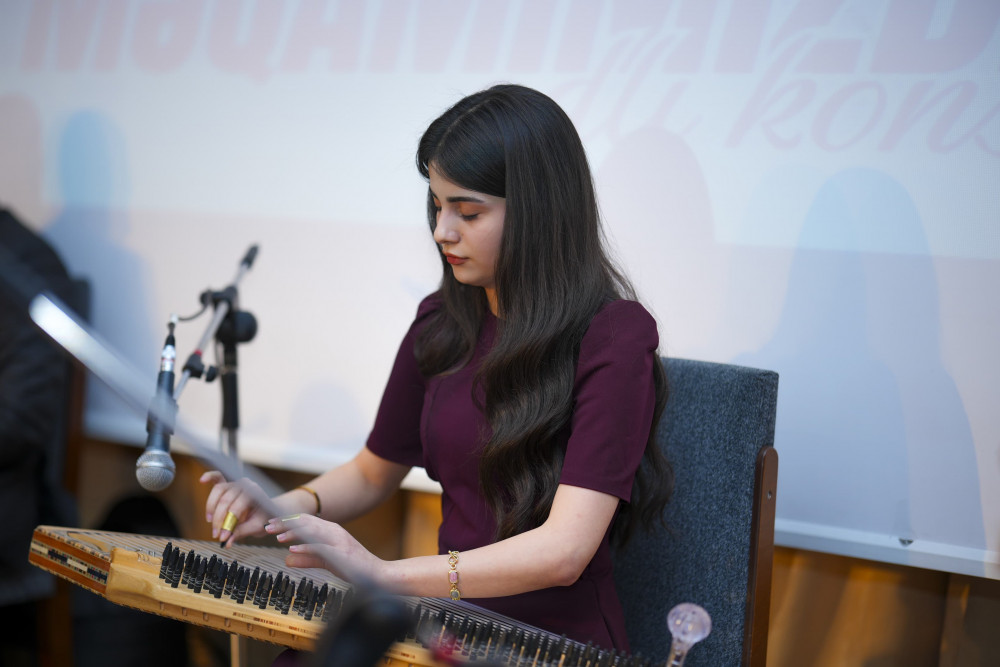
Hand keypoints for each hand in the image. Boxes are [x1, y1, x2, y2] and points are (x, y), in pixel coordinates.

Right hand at [201, 471, 271, 545]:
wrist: (267, 510)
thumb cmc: (264, 517)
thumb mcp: (256, 527)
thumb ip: (241, 532)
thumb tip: (226, 541)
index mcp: (255, 494)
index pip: (236, 507)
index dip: (227, 523)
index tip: (223, 537)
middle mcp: (246, 485)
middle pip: (225, 500)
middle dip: (218, 520)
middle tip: (216, 534)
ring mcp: (236, 483)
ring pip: (218, 491)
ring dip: (211, 508)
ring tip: (211, 522)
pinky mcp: (228, 484)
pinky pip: (217, 478)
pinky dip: (209, 477)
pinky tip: (202, 480)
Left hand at [265, 514, 385, 586]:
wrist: (377, 575)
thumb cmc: (354, 567)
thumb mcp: (327, 562)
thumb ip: (308, 559)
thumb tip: (287, 559)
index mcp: (331, 531)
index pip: (306, 521)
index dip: (287, 521)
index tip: (271, 525)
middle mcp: (335, 531)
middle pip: (306, 522)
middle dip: (286, 524)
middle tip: (268, 527)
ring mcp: (339, 541)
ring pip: (312, 531)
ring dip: (293, 532)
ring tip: (277, 536)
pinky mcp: (342, 553)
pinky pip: (321, 547)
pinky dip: (306, 547)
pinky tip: (294, 549)